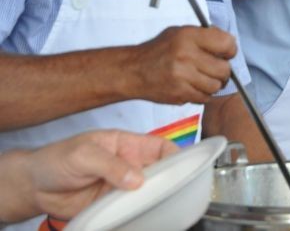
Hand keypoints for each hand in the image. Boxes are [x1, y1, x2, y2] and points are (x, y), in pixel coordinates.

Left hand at [8, 130, 176, 221]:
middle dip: (169, 180)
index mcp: (128, 144)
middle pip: (160, 172)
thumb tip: (136, 178)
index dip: (176, 154)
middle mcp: (130, 165)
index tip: (184, 165)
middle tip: (171, 190)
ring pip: (148, 192)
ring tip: (158, 204)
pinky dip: (139, 212)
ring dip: (153, 198)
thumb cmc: (56, 159)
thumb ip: (110, 164)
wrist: (35, 187)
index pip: (160, 147)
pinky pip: (132, 209)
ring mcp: (123, 186)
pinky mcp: (114, 205)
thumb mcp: (83, 154)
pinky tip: (142, 214)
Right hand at [126, 26, 236, 104]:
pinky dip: (203, 94)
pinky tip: (194, 86)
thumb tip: (229, 44)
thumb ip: (204, 36)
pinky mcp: (179, 93)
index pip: (226, 43)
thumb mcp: (180, 32)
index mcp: (188, 36)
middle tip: (216, 69)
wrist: (133, 70)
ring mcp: (182, 76)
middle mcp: (186, 55)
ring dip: (214, 84)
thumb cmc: (158, 51)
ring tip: (204, 78)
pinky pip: (205, 97)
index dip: (230, 50)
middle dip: (224, 71)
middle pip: (224, 68)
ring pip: (216, 86)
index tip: (226, 53)